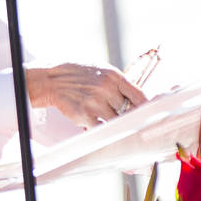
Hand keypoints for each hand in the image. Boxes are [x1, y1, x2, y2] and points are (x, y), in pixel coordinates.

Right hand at [25, 62, 147, 127]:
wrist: (52, 79)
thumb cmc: (79, 75)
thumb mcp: (102, 71)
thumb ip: (119, 84)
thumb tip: (138, 100)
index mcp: (114, 76)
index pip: (139, 96)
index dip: (145, 108)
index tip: (148, 114)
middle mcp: (106, 89)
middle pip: (128, 111)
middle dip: (126, 116)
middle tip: (126, 119)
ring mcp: (95, 103)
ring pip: (116, 121)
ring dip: (113, 123)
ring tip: (106, 119)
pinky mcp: (84, 115)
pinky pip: (101, 128)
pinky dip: (101, 129)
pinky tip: (96, 123)